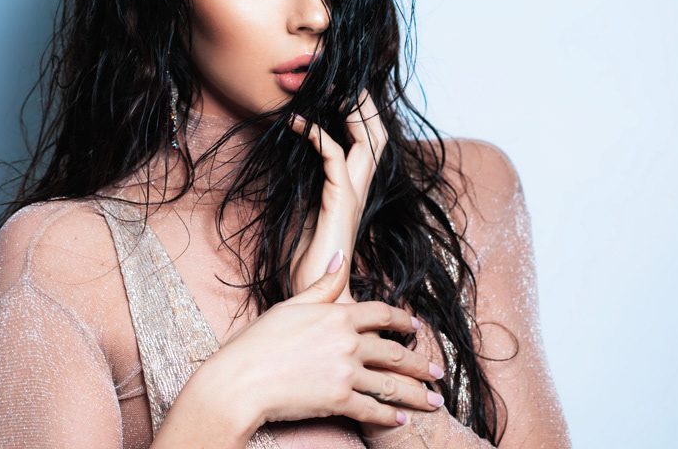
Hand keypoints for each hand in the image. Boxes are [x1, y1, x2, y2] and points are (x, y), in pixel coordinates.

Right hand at [177, 252, 442, 443]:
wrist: (239, 381)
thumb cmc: (255, 342)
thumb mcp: (288, 306)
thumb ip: (320, 286)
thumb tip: (339, 258)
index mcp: (336, 314)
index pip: (381, 313)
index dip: (403, 320)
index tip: (416, 328)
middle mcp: (347, 341)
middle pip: (394, 352)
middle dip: (420, 363)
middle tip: (437, 371)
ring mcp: (345, 372)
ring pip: (392, 383)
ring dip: (417, 394)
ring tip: (434, 401)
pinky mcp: (339, 400)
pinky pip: (373, 410)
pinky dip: (390, 416)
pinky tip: (402, 420)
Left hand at [289, 89, 387, 299]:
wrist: (319, 297)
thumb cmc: (312, 264)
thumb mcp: (310, 217)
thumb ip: (314, 193)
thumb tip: (304, 172)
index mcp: (354, 191)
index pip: (367, 144)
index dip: (359, 115)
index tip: (338, 90)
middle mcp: (360, 190)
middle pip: (377, 136)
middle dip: (364, 104)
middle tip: (342, 79)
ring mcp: (353, 196)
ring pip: (366, 142)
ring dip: (350, 112)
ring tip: (329, 87)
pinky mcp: (339, 202)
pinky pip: (335, 159)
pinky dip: (320, 136)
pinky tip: (300, 124)